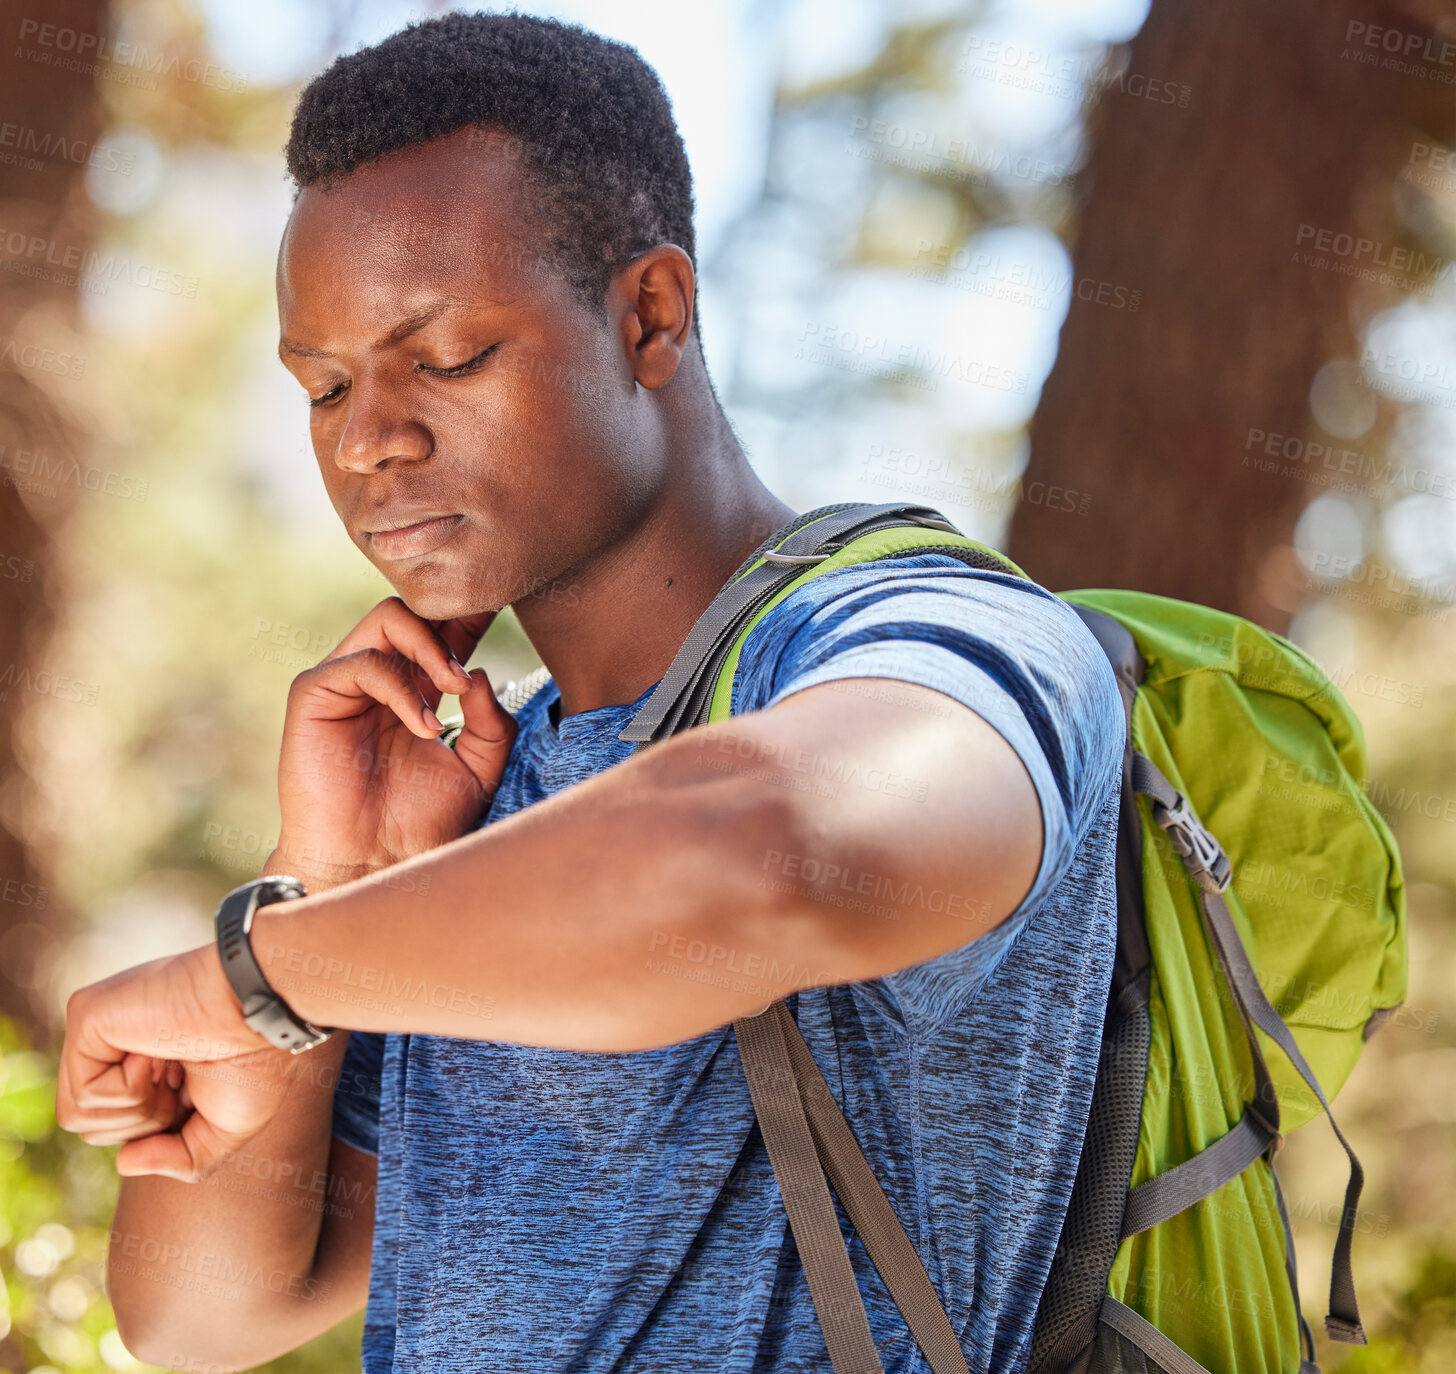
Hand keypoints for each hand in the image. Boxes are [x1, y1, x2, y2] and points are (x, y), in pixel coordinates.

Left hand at [56, 945, 306, 1181]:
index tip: (194, 1087)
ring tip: (171, 1066)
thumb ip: (178, 1158)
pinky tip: (155, 1052)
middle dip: (148, 1122)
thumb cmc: (255, 1059)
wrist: (261, 1014)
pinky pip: (82, 1094)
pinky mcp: (85, 1014)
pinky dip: (129, 1089)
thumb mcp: (225, 1129)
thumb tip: (123, 1161)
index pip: (119, 1126)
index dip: (162, 1127)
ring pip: (78, 1116)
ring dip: (139, 1109)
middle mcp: (115, 1042)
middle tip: (183, 1078)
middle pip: (92, 1127)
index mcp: (144, 1061)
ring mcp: (97, 1028)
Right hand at [271, 597, 516, 885]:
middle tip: (476, 665)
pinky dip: (402, 689)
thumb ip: (491, 724)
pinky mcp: (314, 695)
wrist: (372, 864)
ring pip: (389, 619)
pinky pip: (363, 663)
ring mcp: (345, 682)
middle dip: (453, 622)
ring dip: (432, 650)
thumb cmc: (420, 823)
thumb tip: (481, 674)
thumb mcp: (479, 771)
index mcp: (417, 688)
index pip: (443, 631)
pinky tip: (423, 727)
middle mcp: (380, 677)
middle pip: (414, 610)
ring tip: (456, 690)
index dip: (472, 615)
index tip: (504, 605)